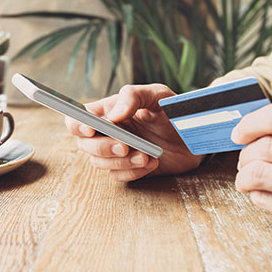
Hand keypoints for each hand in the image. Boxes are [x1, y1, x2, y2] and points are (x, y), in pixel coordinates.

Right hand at [65, 84, 202, 181]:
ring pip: (100, 163)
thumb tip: (113, 115)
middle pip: (85, 145)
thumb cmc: (173, 111)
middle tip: (126, 145)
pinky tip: (152, 162)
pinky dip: (133, 171)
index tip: (91, 129)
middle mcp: (107, 133)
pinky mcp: (128, 168)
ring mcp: (116, 152)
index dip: (77, 125)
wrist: (194, 136)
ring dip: (122, 161)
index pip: (77, 119)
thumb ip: (133, 96)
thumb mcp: (157, 95)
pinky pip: (118, 176)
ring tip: (146, 155)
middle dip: (103, 147)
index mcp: (107, 112)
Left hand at [232, 102, 271, 255]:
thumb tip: (260, 125)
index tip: (240, 131)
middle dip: (245, 152)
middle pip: (265, 147)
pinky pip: (267, 201)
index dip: (251, 123)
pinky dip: (256, 194)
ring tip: (247, 176)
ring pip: (259, 174)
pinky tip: (263, 192)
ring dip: (244, 175)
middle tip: (245, 157)